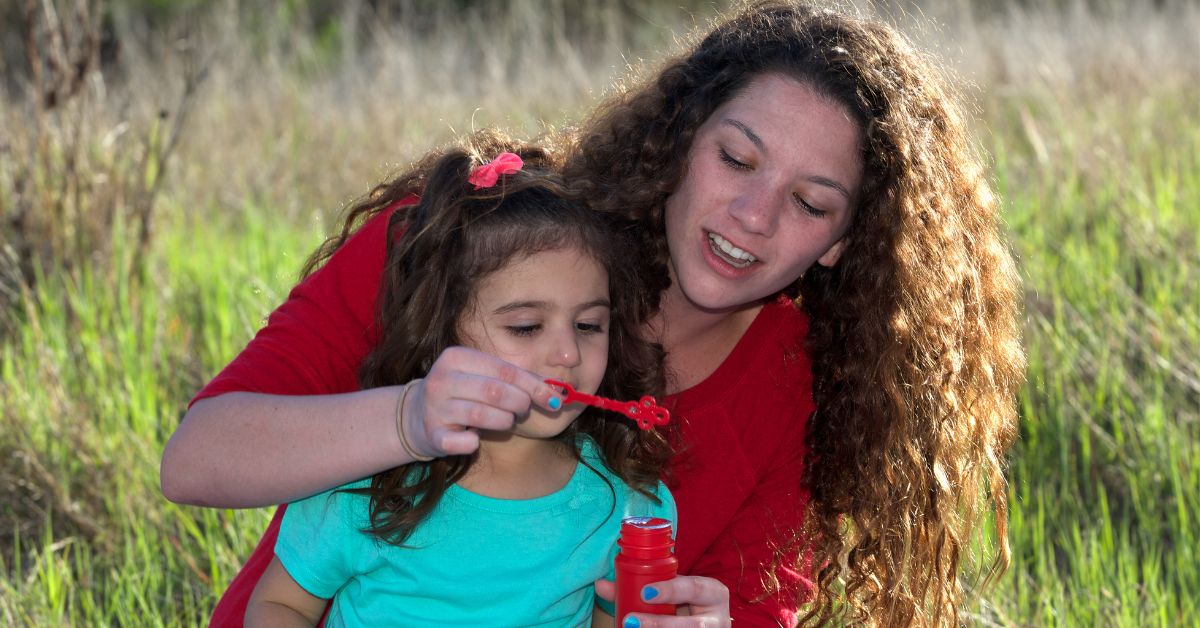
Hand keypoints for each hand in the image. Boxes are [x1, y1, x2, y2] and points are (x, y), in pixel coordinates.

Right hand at [401, 346, 561, 457]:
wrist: (417, 415)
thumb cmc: (462, 392)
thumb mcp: (482, 376)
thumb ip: (513, 378)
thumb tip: (554, 391)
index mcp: (456, 357)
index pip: (505, 370)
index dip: (534, 386)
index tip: (555, 400)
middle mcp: (442, 379)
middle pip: (495, 391)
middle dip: (520, 404)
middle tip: (523, 411)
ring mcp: (435, 408)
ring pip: (483, 415)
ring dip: (504, 421)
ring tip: (505, 421)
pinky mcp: (432, 434)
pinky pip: (461, 442)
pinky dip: (474, 443)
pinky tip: (476, 439)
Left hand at [594, 576, 730, 626]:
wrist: (705, 624)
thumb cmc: (685, 604)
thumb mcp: (671, 592)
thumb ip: (640, 586)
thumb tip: (601, 585)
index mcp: (712, 592)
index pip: (694, 587)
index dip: (670, 590)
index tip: (645, 592)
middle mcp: (718, 618)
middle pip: (693, 626)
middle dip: (660, 624)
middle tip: (630, 620)